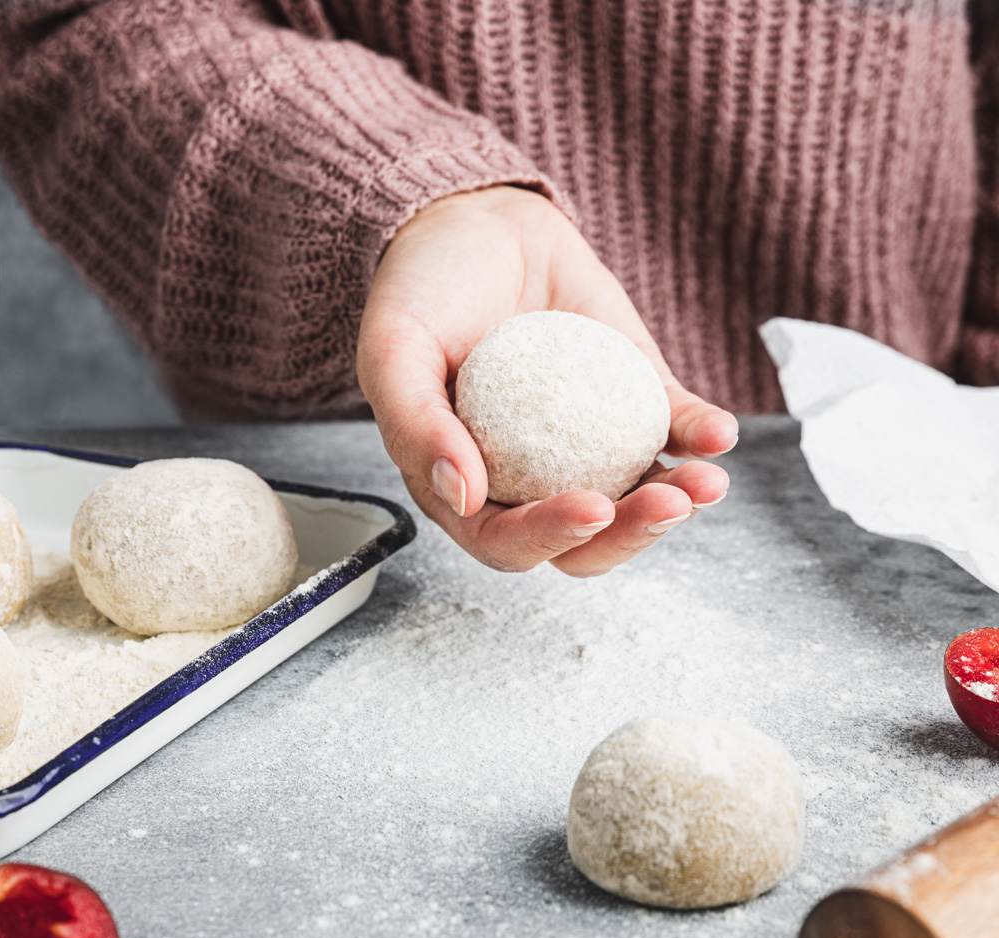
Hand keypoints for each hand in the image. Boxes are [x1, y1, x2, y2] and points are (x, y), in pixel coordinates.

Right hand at [357, 186, 736, 576]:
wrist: (472, 221)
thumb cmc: (421, 291)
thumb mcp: (394, 350)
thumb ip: (414, 426)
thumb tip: (463, 496)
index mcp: (468, 487)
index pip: (509, 541)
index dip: (552, 536)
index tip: (592, 507)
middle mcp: (531, 480)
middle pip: (585, 541)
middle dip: (631, 534)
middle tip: (667, 501)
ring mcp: (588, 446)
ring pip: (637, 499)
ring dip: (678, 499)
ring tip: (707, 479)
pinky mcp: (632, 401)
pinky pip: (672, 430)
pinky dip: (700, 435)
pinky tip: (719, 433)